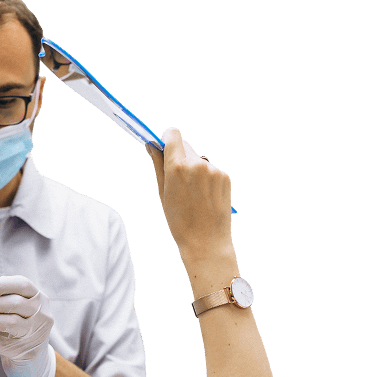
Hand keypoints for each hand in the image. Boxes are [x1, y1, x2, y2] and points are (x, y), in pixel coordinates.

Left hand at [0, 276, 55, 376]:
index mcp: (39, 298)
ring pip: (10, 322)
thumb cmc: (21, 320)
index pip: (21, 284)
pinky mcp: (27, 351)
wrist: (31, 349)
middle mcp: (42, 314)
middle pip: (14, 303)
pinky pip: (1, 342)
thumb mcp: (18, 305)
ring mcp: (37, 333)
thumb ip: (2, 297)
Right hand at [147, 128, 234, 261]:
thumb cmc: (180, 221)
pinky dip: (206, 178)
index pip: (172, 135)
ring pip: (198, 159)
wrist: (206, 241)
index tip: (165, 147)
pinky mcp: (225, 176)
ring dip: (194, 169)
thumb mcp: (163, 193)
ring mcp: (213, 170)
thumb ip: (158, 165)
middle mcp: (197, 164)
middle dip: (179, 157)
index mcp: (177, 167)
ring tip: (192, 193)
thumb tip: (152, 146)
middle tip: (177, 179)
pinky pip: (211, 169)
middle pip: (186, 147)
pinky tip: (204, 196)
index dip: (167, 139)